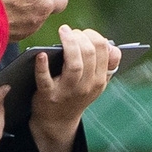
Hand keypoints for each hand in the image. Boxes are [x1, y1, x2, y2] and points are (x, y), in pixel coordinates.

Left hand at [28, 24, 117, 151]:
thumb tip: (110, 45)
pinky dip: (42, 67)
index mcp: (101, 80)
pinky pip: (45, 79)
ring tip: (63, 31)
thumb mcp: (95, 82)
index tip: (83, 33)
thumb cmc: (75, 93)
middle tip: (69, 31)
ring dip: (69, 45)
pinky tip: (40, 54)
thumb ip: (104, 64)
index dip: (94, 36)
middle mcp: (88, 86)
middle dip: (81, 36)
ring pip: (75, 65)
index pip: (106, 51)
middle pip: (91, 54)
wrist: (57, 120)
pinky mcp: (49, 95)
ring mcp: (69, 91)